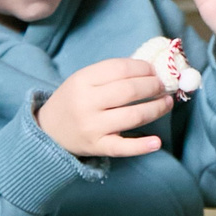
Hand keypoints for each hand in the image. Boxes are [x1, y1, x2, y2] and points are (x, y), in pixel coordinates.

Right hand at [36, 58, 170, 157]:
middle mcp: (86, 103)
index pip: (120, 69)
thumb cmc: (73, 100)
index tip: (154, 70)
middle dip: (153, 86)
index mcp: (82, 81)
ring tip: (167, 103)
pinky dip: (142, 146)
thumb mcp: (83, 80)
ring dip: (156, 108)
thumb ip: (111, 74)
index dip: (143, 68)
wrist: (48, 130)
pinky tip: (156, 142)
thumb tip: (150, 69)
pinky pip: (123, 147)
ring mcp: (92, 127)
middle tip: (163, 86)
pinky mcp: (97, 147)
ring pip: (133, 116)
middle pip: (129, 91)